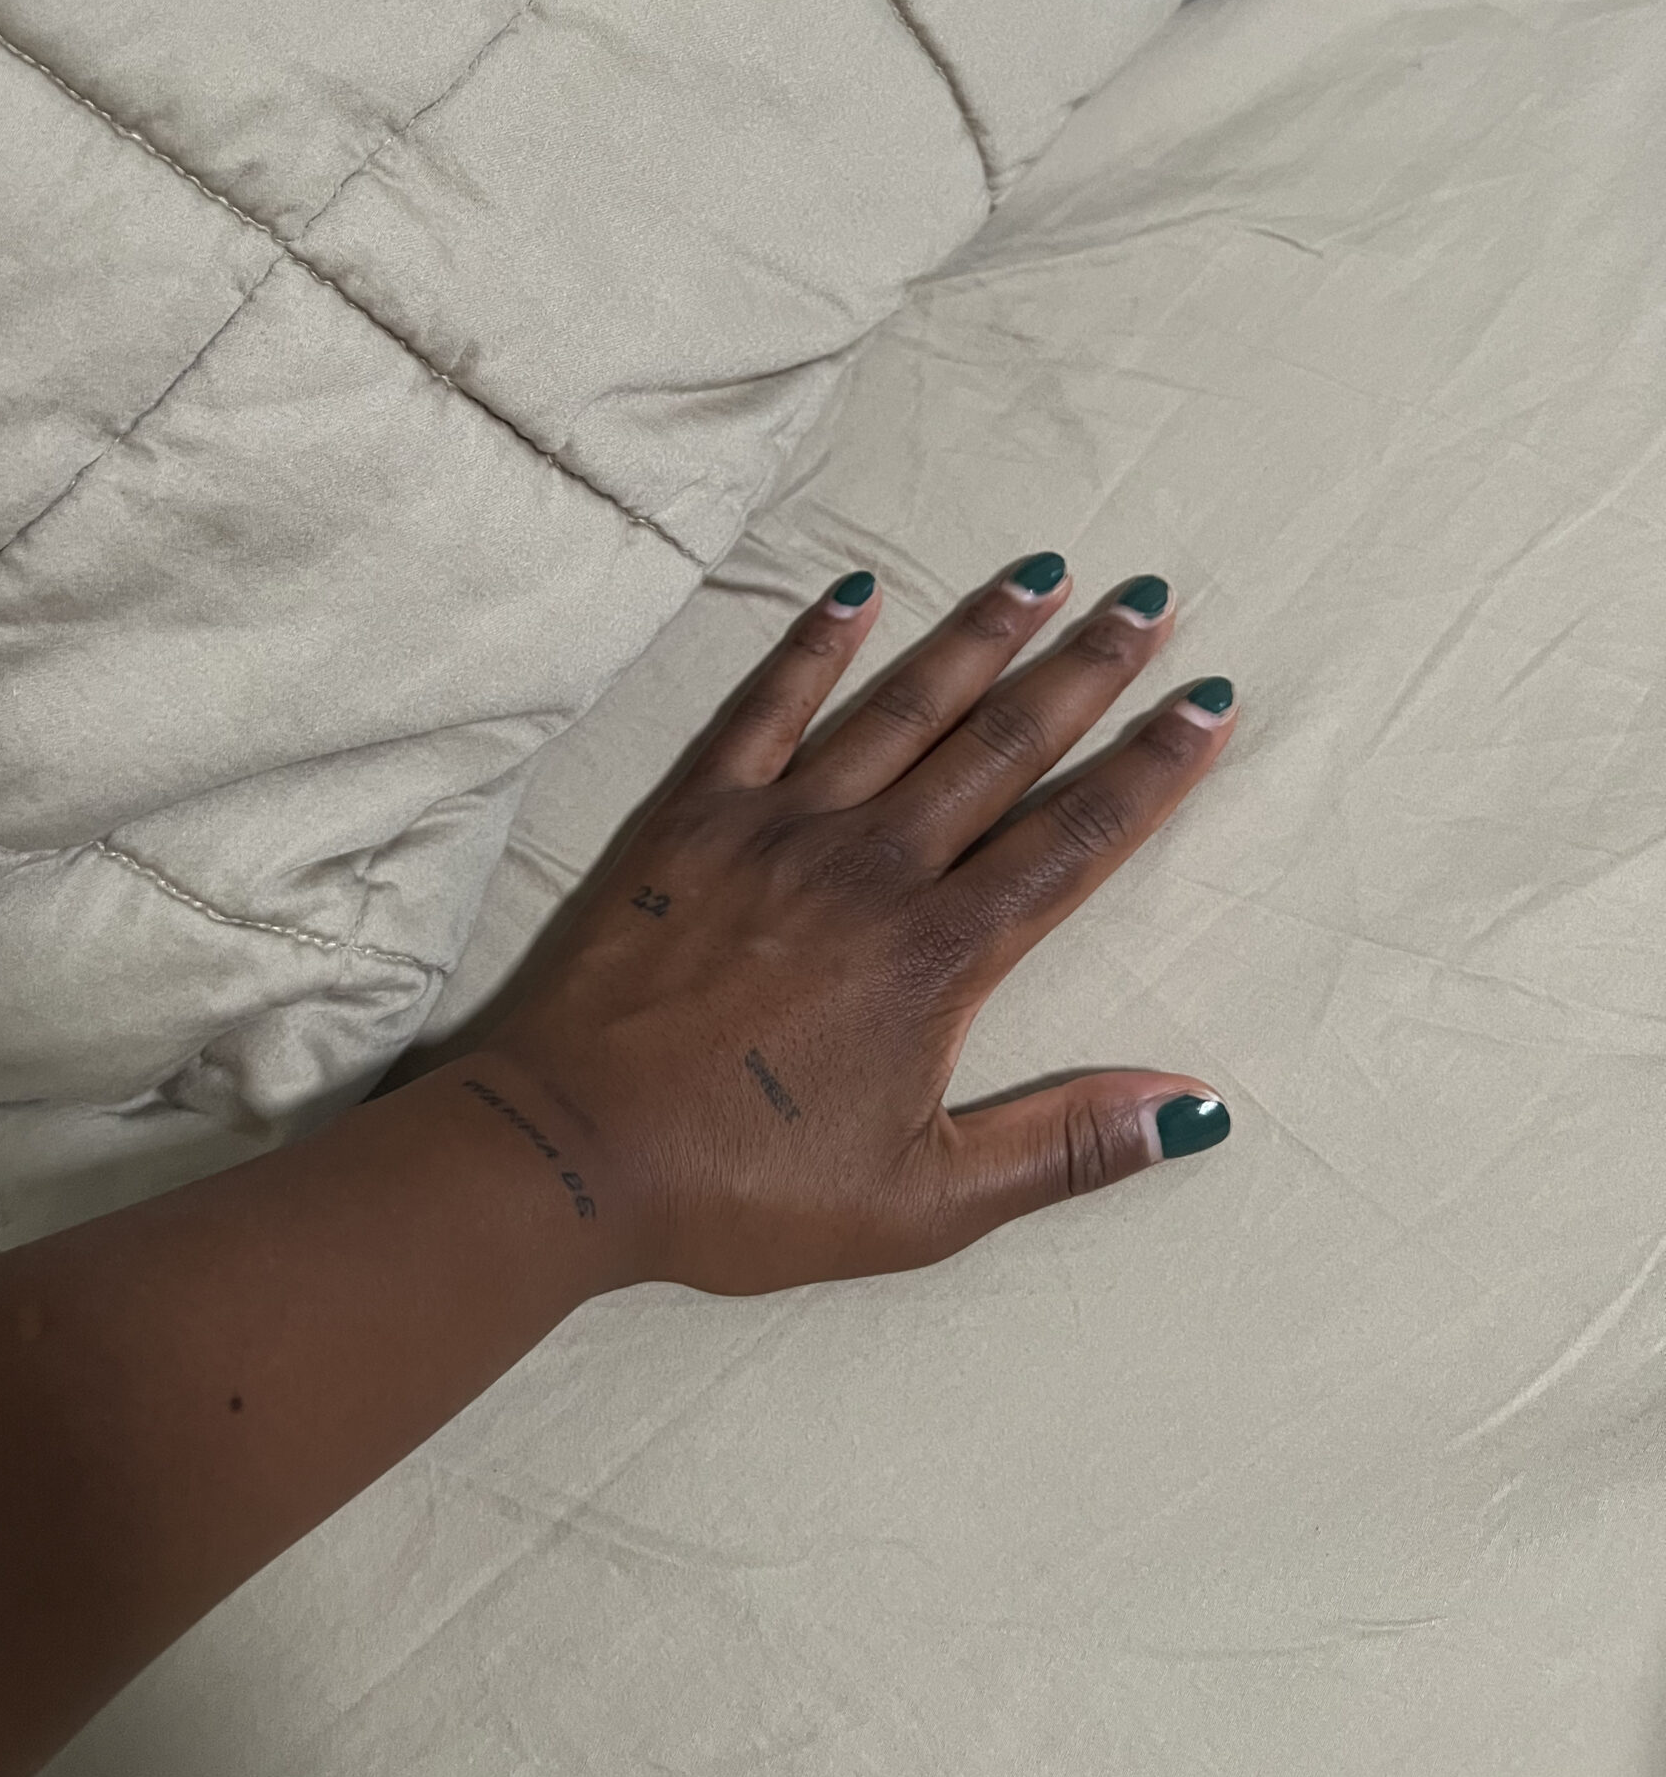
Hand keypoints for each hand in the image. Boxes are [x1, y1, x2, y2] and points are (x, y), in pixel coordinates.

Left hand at [472, 557, 1236, 1295]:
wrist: (567, 1150)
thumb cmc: (742, 1188)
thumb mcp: (923, 1205)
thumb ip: (1064, 1147)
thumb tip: (1198, 1109)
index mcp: (940, 956)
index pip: (1074, 840)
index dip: (1151, 769)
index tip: (1210, 701)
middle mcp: (872, 867)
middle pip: (1003, 747)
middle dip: (1087, 671)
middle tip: (1151, 602)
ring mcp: (778, 829)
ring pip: (902, 709)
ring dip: (979, 636)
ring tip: (1043, 572)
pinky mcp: (692, 817)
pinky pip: (764, 707)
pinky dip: (813, 645)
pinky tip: (856, 591)